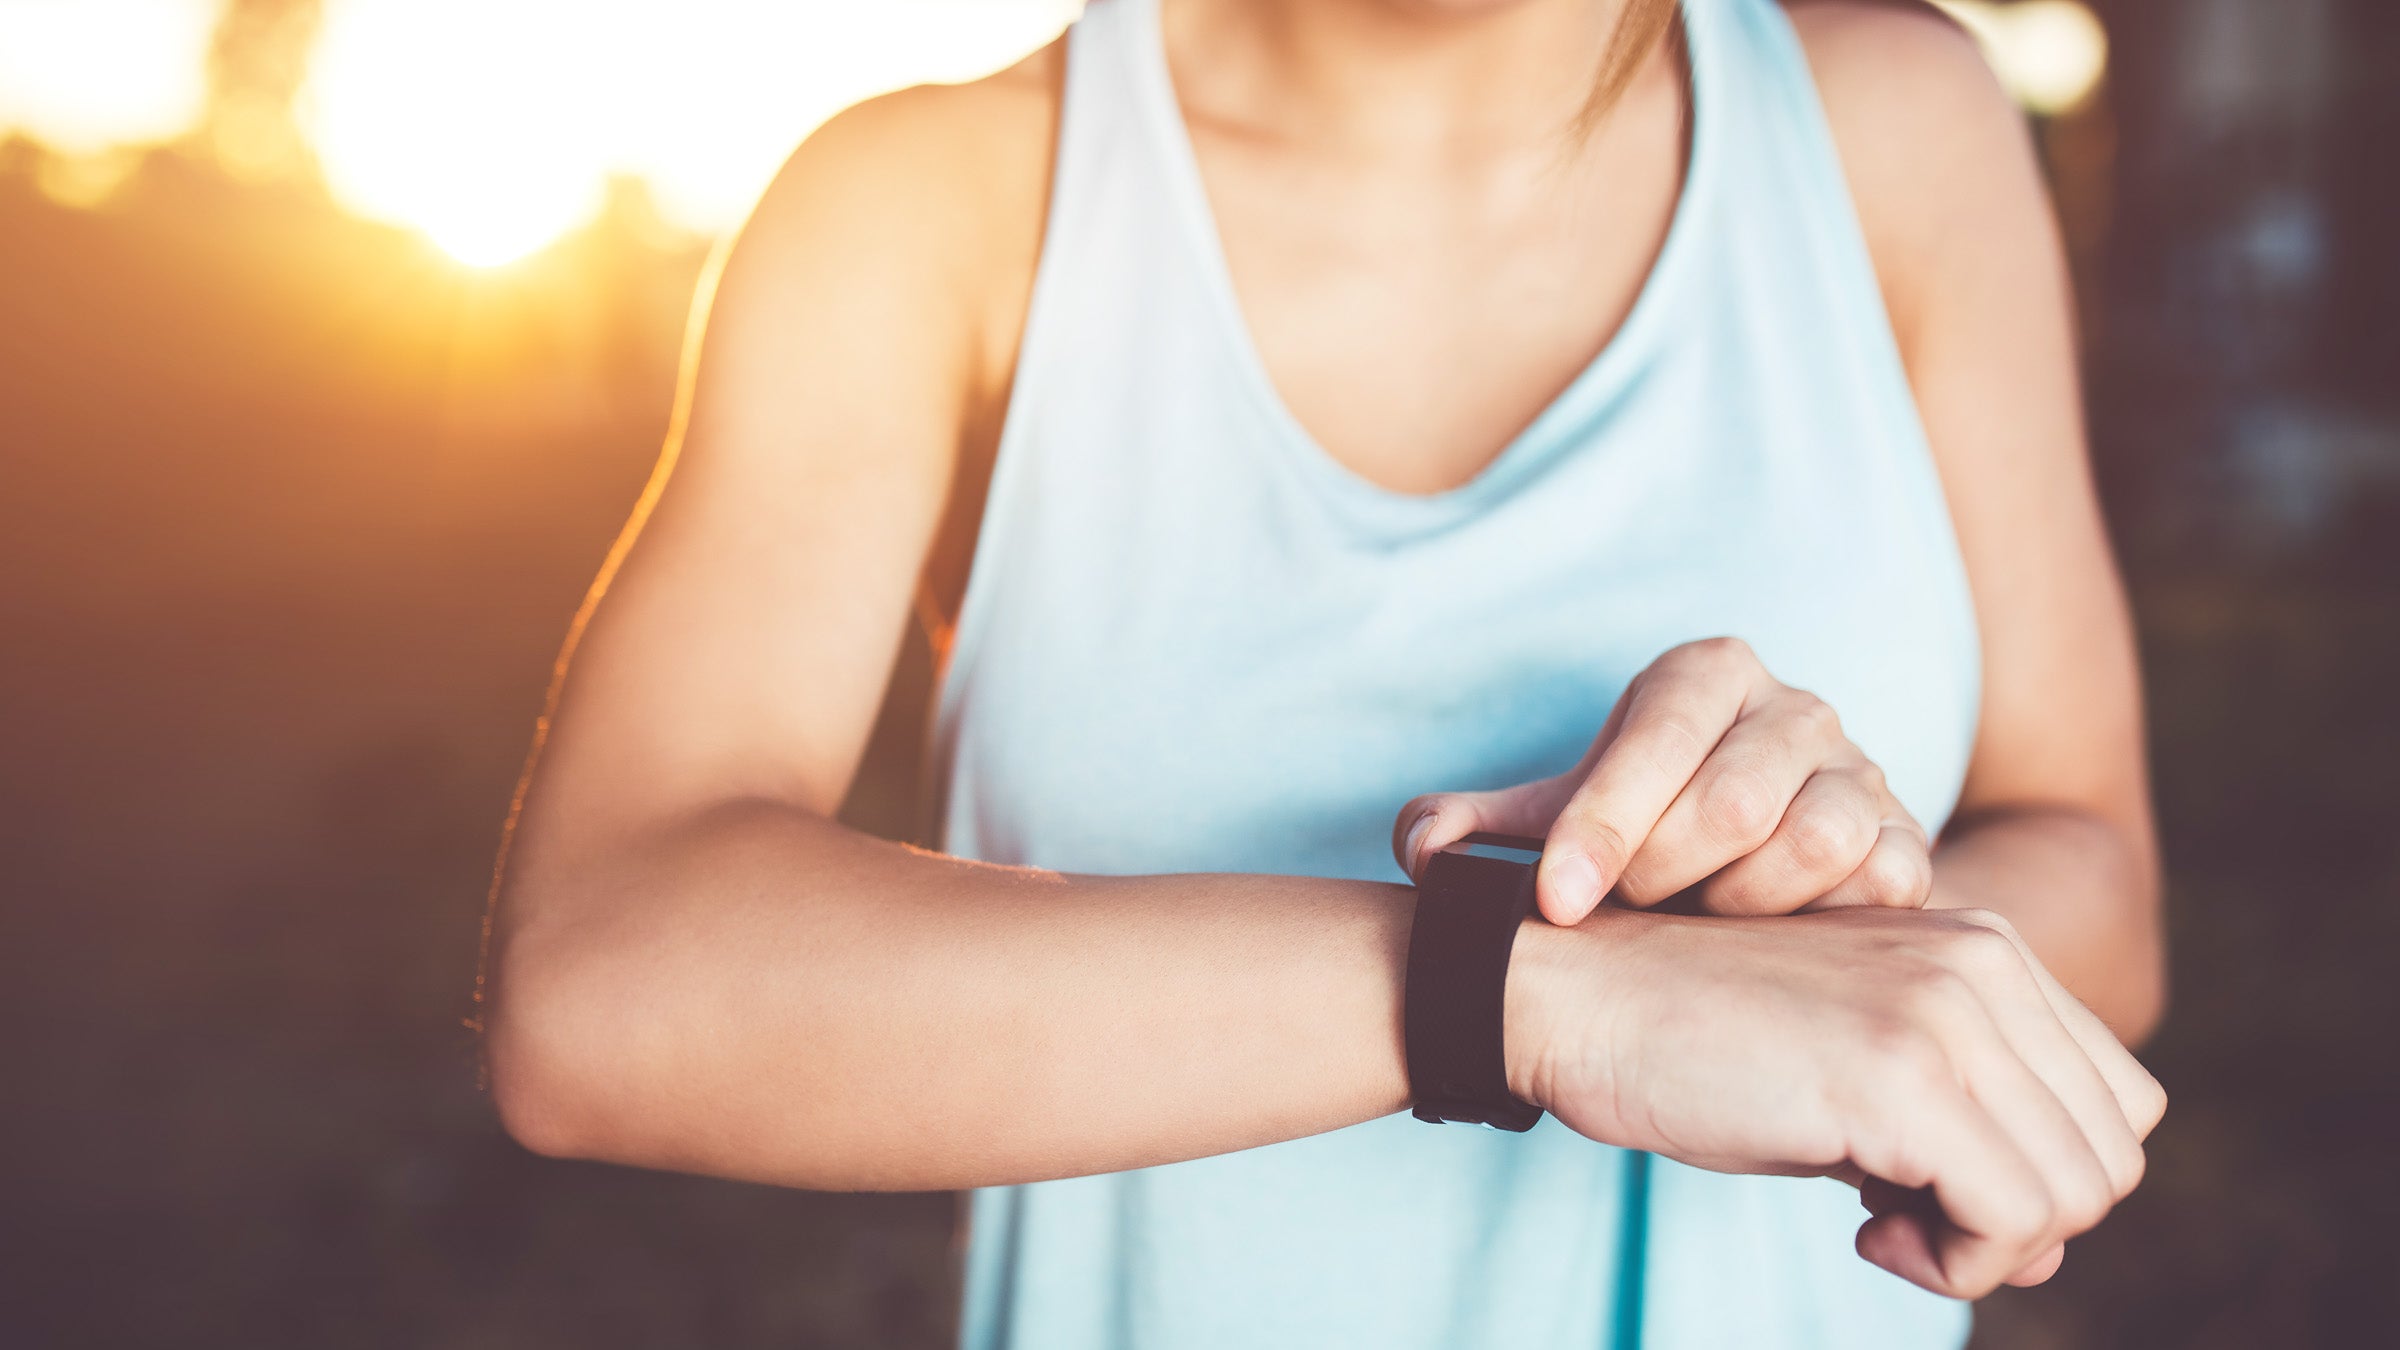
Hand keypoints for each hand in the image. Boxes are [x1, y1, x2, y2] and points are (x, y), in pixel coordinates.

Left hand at [1395, 637, 1928, 922]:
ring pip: (1817, 842)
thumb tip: (1423, 848)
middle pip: (1736, 798)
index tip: (1556, 901)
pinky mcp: (1912, 845)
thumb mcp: (1557, 825)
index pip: (1658, 734)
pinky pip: (1881, 889)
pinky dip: (1817, 928)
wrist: (1750, 873)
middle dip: (1663, 874)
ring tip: (1694, 931)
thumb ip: (1481, 831)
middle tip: (1625, 918)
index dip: (1602, 823)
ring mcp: (1865, 775)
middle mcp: (1797, 709)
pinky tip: (1764, 953)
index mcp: (1707, 674)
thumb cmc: (1639, 837)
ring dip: (1740, 907)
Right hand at [1508, 904, 2166, 1298]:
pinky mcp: (1903, 1076)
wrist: (1571, 992)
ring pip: (2080, 1192)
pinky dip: (1954, 1263)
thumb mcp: (1850, 1072)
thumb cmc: (1691, 1038)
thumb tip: (2047, 1247)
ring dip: (1988, 1248)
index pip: (2114, 1097)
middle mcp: (1983, 962)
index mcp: (1979, 944)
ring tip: (1881, 1223)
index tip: (1930, 1186)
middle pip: (2113, 1151)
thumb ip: (1958, 1132)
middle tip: (1905, 1219)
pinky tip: (1862, 1229)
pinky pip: (2015, 1221)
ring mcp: (1946, 1013)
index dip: (2041, 1171)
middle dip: (2024, 1220)